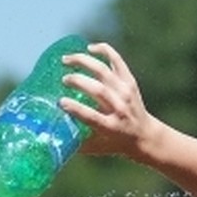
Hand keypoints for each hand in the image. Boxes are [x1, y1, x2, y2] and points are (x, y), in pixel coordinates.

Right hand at [57, 42, 161, 158]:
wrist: (145, 135)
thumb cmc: (115, 144)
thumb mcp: (96, 148)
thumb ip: (76, 144)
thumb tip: (52, 137)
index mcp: (110, 127)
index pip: (91, 115)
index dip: (75, 108)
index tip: (60, 102)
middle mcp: (120, 108)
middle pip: (98, 89)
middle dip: (77, 81)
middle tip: (63, 80)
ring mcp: (126, 92)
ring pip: (104, 71)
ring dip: (83, 62)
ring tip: (66, 59)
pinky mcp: (129, 82)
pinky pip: (116, 61)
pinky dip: (104, 51)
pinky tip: (89, 48)